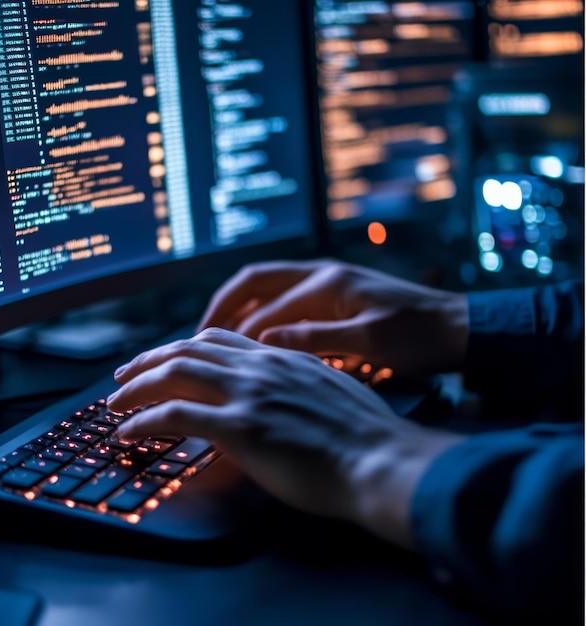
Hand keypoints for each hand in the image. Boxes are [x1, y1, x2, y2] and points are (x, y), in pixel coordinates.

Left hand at [107, 328, 462, 548]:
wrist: (382, 458)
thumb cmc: (366, 436)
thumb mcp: (332, 393)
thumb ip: (299, 386)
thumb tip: (279, 397)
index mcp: (282, 357)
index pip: (221, 339)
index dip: (185, 346)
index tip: (166, 359)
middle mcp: (261, 366)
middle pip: (189, 348)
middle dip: (149, 359)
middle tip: (124, 374)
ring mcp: (249, 394)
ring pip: (174, 373)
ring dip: (136, 386)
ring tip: (114, 402)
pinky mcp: (240, 427)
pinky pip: (174, 416)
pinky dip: (142, 422)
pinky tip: (127, 433)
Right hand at [197, 259, 468, 378]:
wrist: (458, 327)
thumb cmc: (419, 336)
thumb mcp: (372, 340)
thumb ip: (317, 338)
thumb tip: (263, 341)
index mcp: (328, 282)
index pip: (268, 307)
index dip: (239, 334)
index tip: (214, 360)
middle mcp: (321, 274)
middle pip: (255, 281)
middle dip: (222, 306)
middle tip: (197, 338)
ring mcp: (326, 282)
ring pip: (265, 287)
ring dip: (237, 309)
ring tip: (214, 338)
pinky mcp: (333, 295)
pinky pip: (282, 299)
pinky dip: (259, 314)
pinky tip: (252, 339)